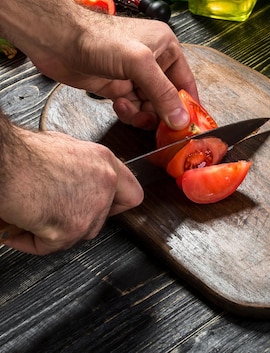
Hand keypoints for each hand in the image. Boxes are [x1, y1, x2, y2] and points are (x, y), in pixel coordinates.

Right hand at [0, 128, 142, 254]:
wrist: (5, 163)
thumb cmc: (25, 153)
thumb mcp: (63, 147)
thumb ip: (81, 167)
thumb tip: (77, 177)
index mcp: (104, 163)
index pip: (131, 194)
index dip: (117, 205)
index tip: (107, 208)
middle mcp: (104, 185)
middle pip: (100, 219)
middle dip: (76, 219)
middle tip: (54, 211)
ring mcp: (90, 210)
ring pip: (78, 234)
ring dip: (54, 230)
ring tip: (31, 217)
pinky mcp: (69, 231)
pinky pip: (50, 246)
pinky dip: (30, 241)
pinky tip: (16, 229)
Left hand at [28, 11, 198, 130]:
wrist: (56, 40)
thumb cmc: (96, 38)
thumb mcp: (139, 64)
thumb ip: (163, 93)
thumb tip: (181, 119)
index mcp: (166, 47)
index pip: (186, 82)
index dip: (188, 104)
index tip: (189, 125)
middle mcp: (153, 61)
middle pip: (168, 98)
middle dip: (161, 113)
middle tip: (157, 126)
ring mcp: (134, 75)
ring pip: (150, 106)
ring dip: (142, 114)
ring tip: (129, 108)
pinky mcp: (117, 86)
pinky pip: (132, 108)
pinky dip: (128, 112)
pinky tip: (118, 105)